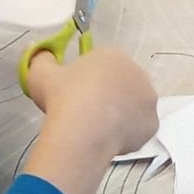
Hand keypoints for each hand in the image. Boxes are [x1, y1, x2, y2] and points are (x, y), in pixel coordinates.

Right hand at [21, 42, 159, 193]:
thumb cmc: (63, 98)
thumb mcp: (40, 75)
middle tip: (87, 112)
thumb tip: (41, 54)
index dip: (89, 80)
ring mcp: (149, 100)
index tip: (76, 94)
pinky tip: (109, 140)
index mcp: (114, 56)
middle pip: (122, 84)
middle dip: (109, 95)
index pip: (104, 64)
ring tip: (98, 128)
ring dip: (120, 114)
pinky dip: (128, 134)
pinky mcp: (152, 124)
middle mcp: (138, 73)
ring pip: (133, 106)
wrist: (83, 131)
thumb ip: (41, 60)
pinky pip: (139, 128)